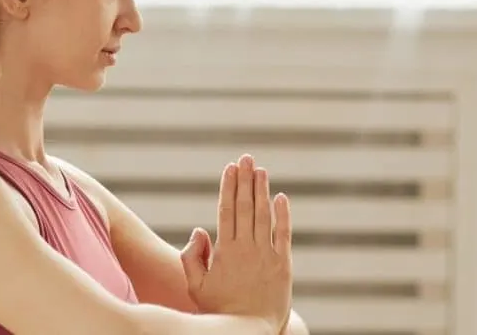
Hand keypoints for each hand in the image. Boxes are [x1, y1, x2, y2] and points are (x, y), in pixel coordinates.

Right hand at [180, 155, 292, 332]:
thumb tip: (200, 230)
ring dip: (262, 190)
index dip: (228, 187)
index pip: (226, 210)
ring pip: (264, 215)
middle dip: (245, 180)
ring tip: (260, 170)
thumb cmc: (219, 310)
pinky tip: (281, 197)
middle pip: (246, 207)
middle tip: (246, 158)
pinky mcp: (284, 265)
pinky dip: (283, 215)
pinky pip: (284, 234)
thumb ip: (191, 257)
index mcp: (225, 251)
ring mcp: (267, 255)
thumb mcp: (195, 286)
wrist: (250, 331)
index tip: (229, 168)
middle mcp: (247, 249)